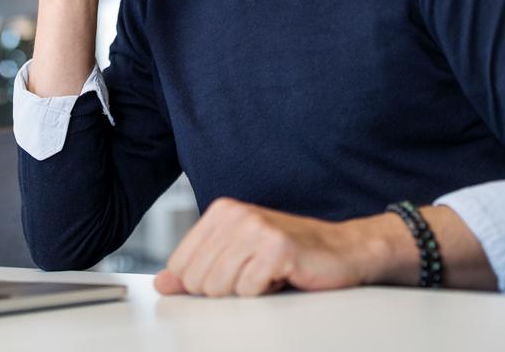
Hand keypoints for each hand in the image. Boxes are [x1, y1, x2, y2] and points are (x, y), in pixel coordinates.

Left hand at [154, 198, 395, 297]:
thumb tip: (163, 283)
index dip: (202, 283)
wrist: (342, 251)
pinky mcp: (277, 247)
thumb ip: (197, 268)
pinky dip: (265, 292)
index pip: (179, 265)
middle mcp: (235, 214)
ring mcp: (256, 228)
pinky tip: (282, 276)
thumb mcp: (236, 258)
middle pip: (197, 280)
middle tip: (254, 275)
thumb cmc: (289, 254)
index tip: (231, 274)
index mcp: (221, 212)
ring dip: (246, 291)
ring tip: (267, 274)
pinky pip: (248, 290)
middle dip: (225, 289)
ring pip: (219, 287)